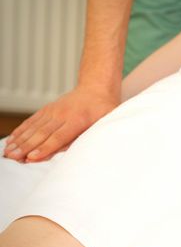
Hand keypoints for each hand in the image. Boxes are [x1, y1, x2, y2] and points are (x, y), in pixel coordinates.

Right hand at [3, 87, 117, 161]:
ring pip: (34, 127)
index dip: (44, 148)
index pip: (58, 137)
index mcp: (78, 120)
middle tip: (13, 158)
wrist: (96, 89)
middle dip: (26, 147)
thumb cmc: (103, 109)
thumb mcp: (104, 122)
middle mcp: (62, 115)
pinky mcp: (47, 110)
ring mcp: (53, 111)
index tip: (31, 158)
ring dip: (20, 140)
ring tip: (8, 152)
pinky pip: (32, 121)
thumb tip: (76, 152)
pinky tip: (12, 140)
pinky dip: (21, 131)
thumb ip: (91, 135)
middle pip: (42, 133)